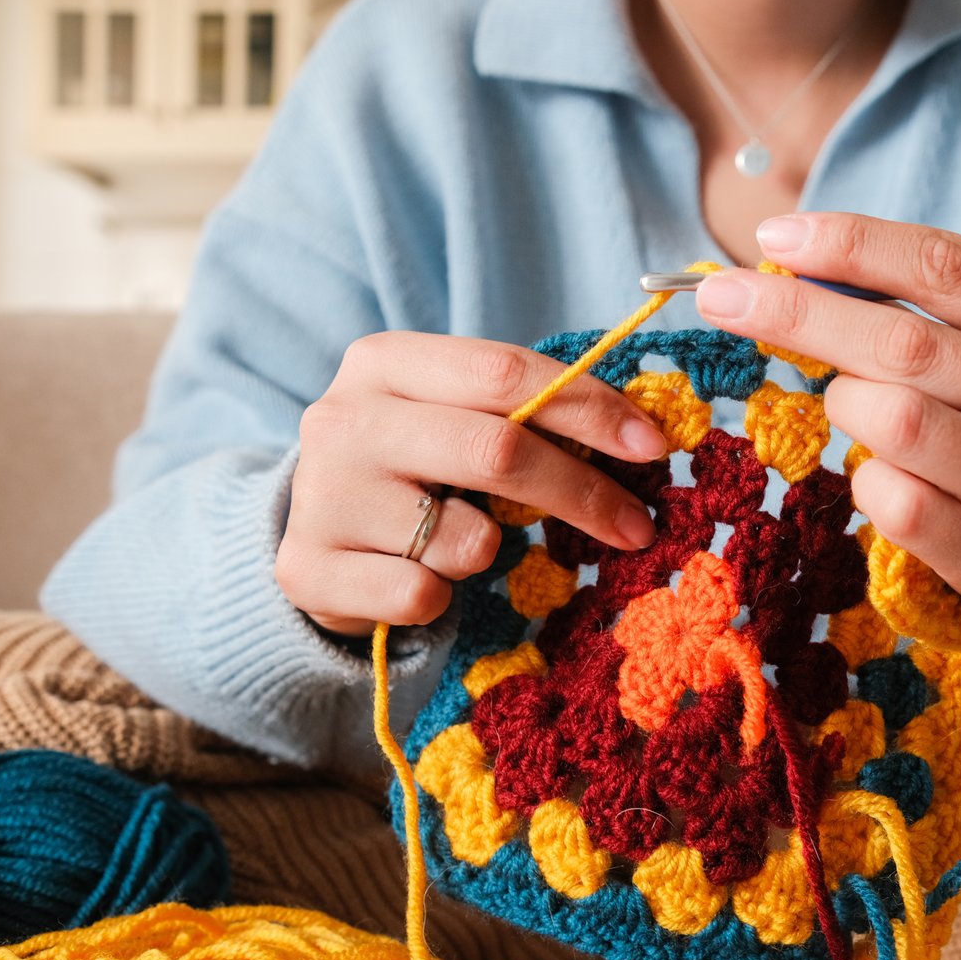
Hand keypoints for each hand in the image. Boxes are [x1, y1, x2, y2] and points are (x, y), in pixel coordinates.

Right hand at [276, 331, 667, 636]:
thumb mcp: (456, 419)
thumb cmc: (412, 469)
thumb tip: (642, 435)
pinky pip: (422, 596)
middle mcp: (343, 419)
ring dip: (491, 551)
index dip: (590, 409)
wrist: (314, 534)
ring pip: (464, 538)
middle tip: (638, 526)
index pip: (506, 372)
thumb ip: (527, 413)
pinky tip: (417, 578)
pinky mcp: (308, 570)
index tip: (652, 447)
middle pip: (498, 451)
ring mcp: (321, 495)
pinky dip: (442, 597)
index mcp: (385, 362)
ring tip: (463, 541)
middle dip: (583, 492)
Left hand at [696, 213, 960, 631]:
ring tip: (852, 404)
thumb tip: (792, 263)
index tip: (775, 235)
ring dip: (845, 403)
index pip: (949, 268)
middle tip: (724, 295)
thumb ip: (917, 303)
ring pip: (895, 422)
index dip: (854, 245)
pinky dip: (865, 478)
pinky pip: (892, 501)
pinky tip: (880, 474)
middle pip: (906, 344)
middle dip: (801, 312)